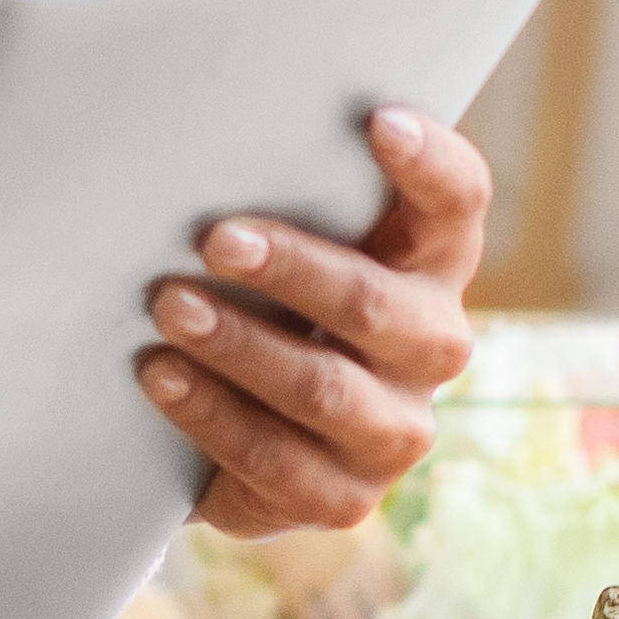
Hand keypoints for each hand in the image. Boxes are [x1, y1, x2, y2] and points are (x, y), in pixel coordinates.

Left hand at [149, 103, 491, 536]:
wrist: (230, 424)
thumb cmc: (259, 292)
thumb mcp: (284, 238)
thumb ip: (281, 189)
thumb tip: (199, 129)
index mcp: (431, 261)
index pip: (458, 202)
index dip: (429, 163)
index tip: (377, 121)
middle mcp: (432, 345)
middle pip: (376, 303)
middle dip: (293, 268)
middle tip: (214, 237)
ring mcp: (394, 429)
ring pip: (324, 389)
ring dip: (239, 346)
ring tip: (168, 307)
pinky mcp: (343, 497)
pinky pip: (277, 460)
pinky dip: (210, 413)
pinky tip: (160, 376)